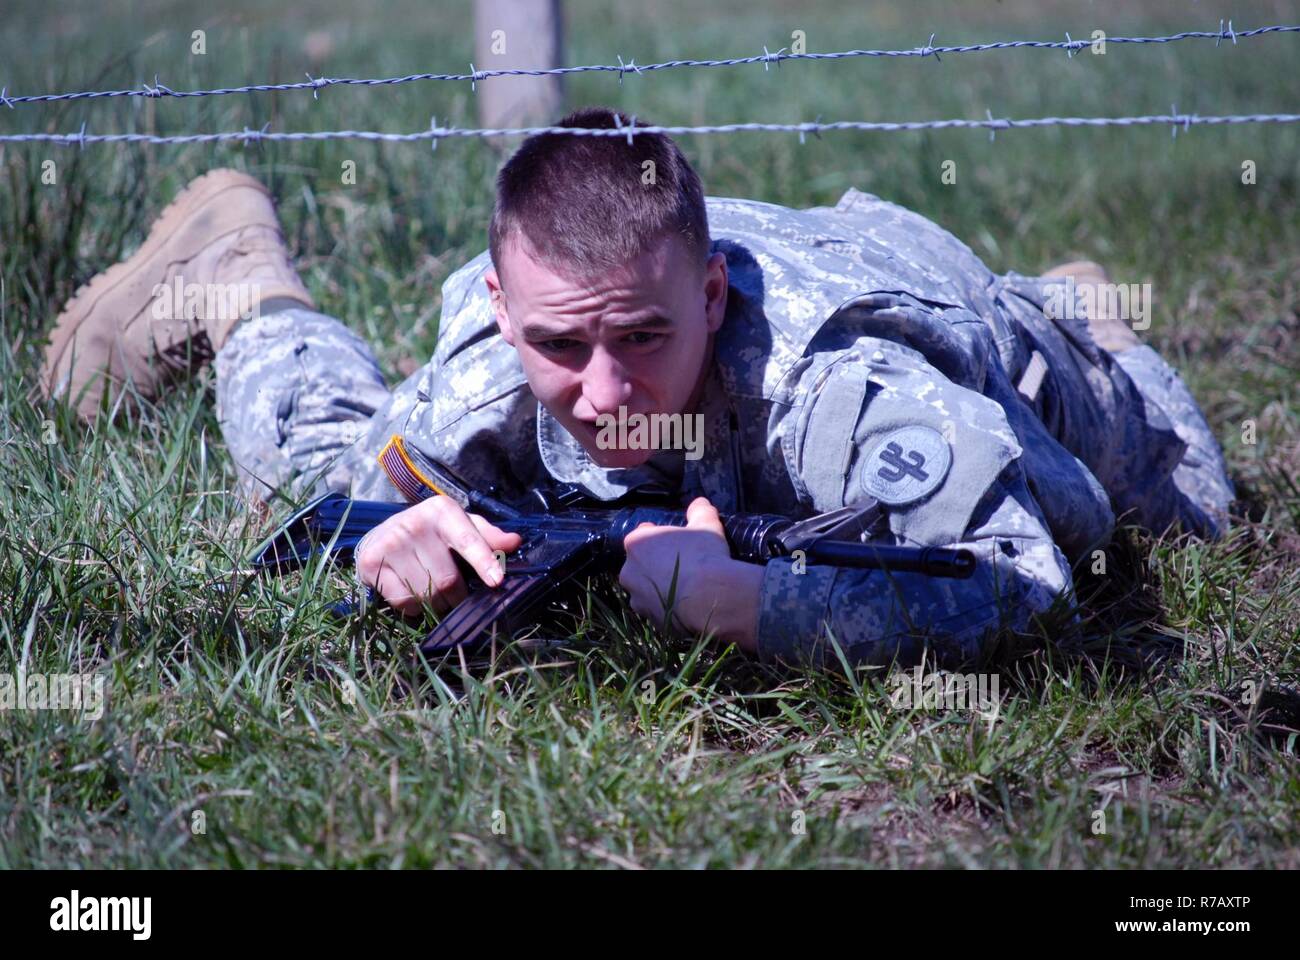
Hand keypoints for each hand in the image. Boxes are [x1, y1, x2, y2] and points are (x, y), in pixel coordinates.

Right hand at [355, 495, 522, 616]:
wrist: (381, 534)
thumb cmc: (432, 534)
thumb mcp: (461, 527)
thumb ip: (488, 536)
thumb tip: (515, 542)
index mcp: (442, 511)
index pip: (467, 540)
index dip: (483, 562)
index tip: (497, 581)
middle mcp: (414, 523)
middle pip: (448, 579)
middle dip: (458, 596)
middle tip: (457, 596)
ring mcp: (390, 543)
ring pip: (426, 594)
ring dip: (436, 603)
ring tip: (433, 591)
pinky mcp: (372, 562)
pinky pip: (403, 601)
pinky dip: (413, 606)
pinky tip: (412, 591)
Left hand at [618, 497, 762, 652]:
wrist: (710, 596)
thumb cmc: (704, 555)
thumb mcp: (706, 525)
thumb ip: (700, 511)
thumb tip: (700, 503)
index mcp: (637, 544)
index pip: (641, 536)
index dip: (658, 538)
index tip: (674, 542)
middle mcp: (629, 572)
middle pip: (640, 565)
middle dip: (655, 565)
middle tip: (680, 565)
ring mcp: (638, 599)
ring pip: (645, 590)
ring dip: (659, 588)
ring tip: (685, 588)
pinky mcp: (651, 620)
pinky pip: (658, 610)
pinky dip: (668, 607)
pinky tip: (687, 605)